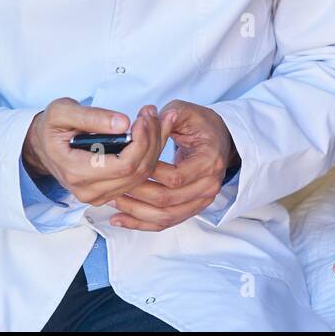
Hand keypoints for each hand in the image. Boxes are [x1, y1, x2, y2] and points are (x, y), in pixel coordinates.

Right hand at [21, 97, 174, 206]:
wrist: (42, 145)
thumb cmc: (51, 127)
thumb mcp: (62, 112)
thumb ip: (91, 116)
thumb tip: (123, 123)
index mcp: (76, 172)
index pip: (124, 165)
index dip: (141, 141)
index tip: (143, 118)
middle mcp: (88, 191)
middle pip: (137, 171)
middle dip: (152, 140)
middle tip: (153, 114)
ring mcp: (99, 196)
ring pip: (142, 176)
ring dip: (154, 146)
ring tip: (155, 119)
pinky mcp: (108, 193)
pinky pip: (138, 178)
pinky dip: (149, 154)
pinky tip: (152, 133)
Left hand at [108, 99, 237, 231]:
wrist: (220, 139)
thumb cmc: (202, 125)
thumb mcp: (186, 111)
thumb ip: (167, 115)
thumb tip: (148, 119)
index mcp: (209, 161)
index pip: (175, 177)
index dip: (149, 174)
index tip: (129, 165)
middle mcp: (209, 185)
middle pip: (168, 200)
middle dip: (137, 194)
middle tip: (114, 185)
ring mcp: (203, 200)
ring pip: (166, 216)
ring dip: (136, 212)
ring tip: (113, 202)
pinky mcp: (193, 208)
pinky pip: (167, 222)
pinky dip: (142, 224)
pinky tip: (120, 219)